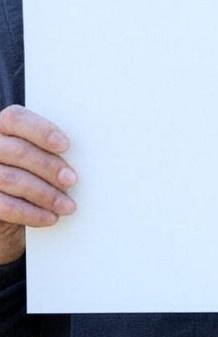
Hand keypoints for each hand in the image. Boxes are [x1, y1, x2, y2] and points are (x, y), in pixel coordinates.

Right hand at [0, 105, 76, 263]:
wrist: (13, 203)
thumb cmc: (36, 170)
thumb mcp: (43, 154)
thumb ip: (53, 147)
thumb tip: (91, 152)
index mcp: (3, 126)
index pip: (16, 119)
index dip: (41, 131)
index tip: (66, 145)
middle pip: (18, 151)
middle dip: (49, 166)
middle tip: (73, 180)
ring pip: (11, 179)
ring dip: (45, 194)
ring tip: (68, 205)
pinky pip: (3, 205)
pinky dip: (30, 213)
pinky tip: (50, 217)